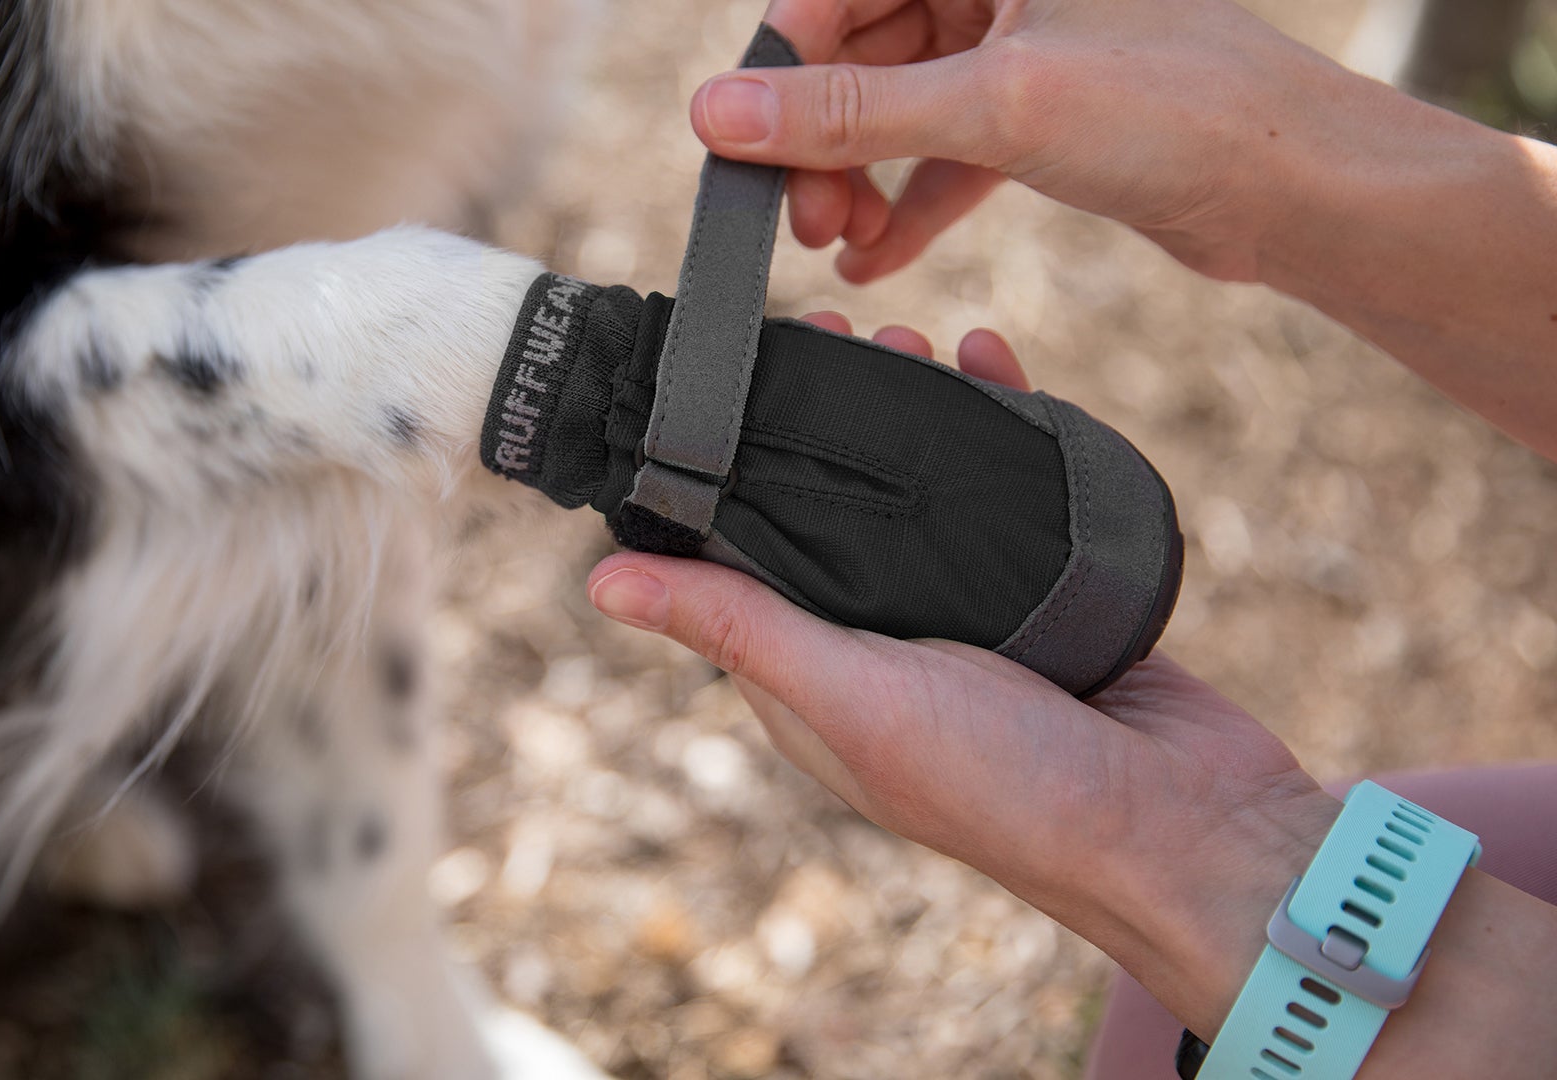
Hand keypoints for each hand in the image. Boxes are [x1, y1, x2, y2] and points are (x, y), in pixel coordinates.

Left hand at [585, 319, 1341, 1032]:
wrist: (1188, 828)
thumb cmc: (1005, 784)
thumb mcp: (850, 696)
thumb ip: (737, 628)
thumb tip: (598, 583)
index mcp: (810, 680)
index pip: (740, 560)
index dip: (726, 471)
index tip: (732, 382)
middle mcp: (877, 648)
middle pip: (831, 511)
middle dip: (825, 422)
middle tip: (834, 337)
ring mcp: (967, 619)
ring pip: (919, 494)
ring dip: (909, 412)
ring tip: (910, 342)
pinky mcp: (1046, 593)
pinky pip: (1009, 493)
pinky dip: (1000, 425)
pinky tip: (993, 362)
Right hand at [693, 0, 1356, 282]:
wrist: (1303, 188)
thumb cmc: (1180, 108)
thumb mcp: (996, 104)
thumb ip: (850, 111)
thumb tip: (717, 115)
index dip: (779, 68)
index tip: (738, 146)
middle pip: (860, 46)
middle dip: (820, 136)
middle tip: (797, 217)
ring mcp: (1022, 42)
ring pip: (898, 101)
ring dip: (858, 174)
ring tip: (836, 241)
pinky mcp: (1043, 111)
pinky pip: (945, 147)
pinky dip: (909, 200)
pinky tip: (876, 257)